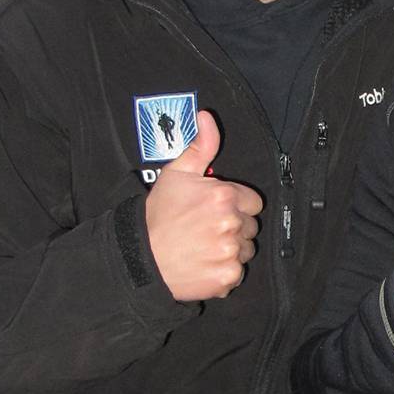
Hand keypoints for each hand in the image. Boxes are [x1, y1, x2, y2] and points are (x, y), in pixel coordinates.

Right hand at [144, 110, 262, 301]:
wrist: (140, 257)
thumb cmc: (158, 214)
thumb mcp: (177, 174)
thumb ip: (201, 145)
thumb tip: (207, 117)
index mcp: (224, 196)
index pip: (253, 202)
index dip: (235, 205)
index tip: (216, 210)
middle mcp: (231, 223)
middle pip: (250, 226)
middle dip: (234, 227)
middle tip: (206, 229)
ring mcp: (230, 252)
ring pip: (246, 250)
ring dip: (231, 249)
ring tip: (204, 246)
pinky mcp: (227, 276)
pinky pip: (238, 272)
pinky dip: (223, 271)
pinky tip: (204, 263)